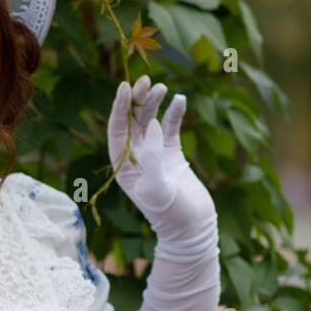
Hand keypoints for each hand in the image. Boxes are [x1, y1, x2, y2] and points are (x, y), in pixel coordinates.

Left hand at [107, 76, 215, 239]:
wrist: (193, 229)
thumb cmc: (172, 214)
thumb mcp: (158, 188)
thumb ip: (152, 158)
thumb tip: (153, 125)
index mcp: (124, 166)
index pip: (117, 130)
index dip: (118, 108)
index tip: (124, 86)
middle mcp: (136, 157)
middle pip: (132, 121)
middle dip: (137, 100)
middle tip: (146, 81)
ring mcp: (155, 154)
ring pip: (151, 120)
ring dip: (155, 103)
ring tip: (163, 88)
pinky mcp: (173, 154)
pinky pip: (171, 127)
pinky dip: (175, 113)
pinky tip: (180, 100)